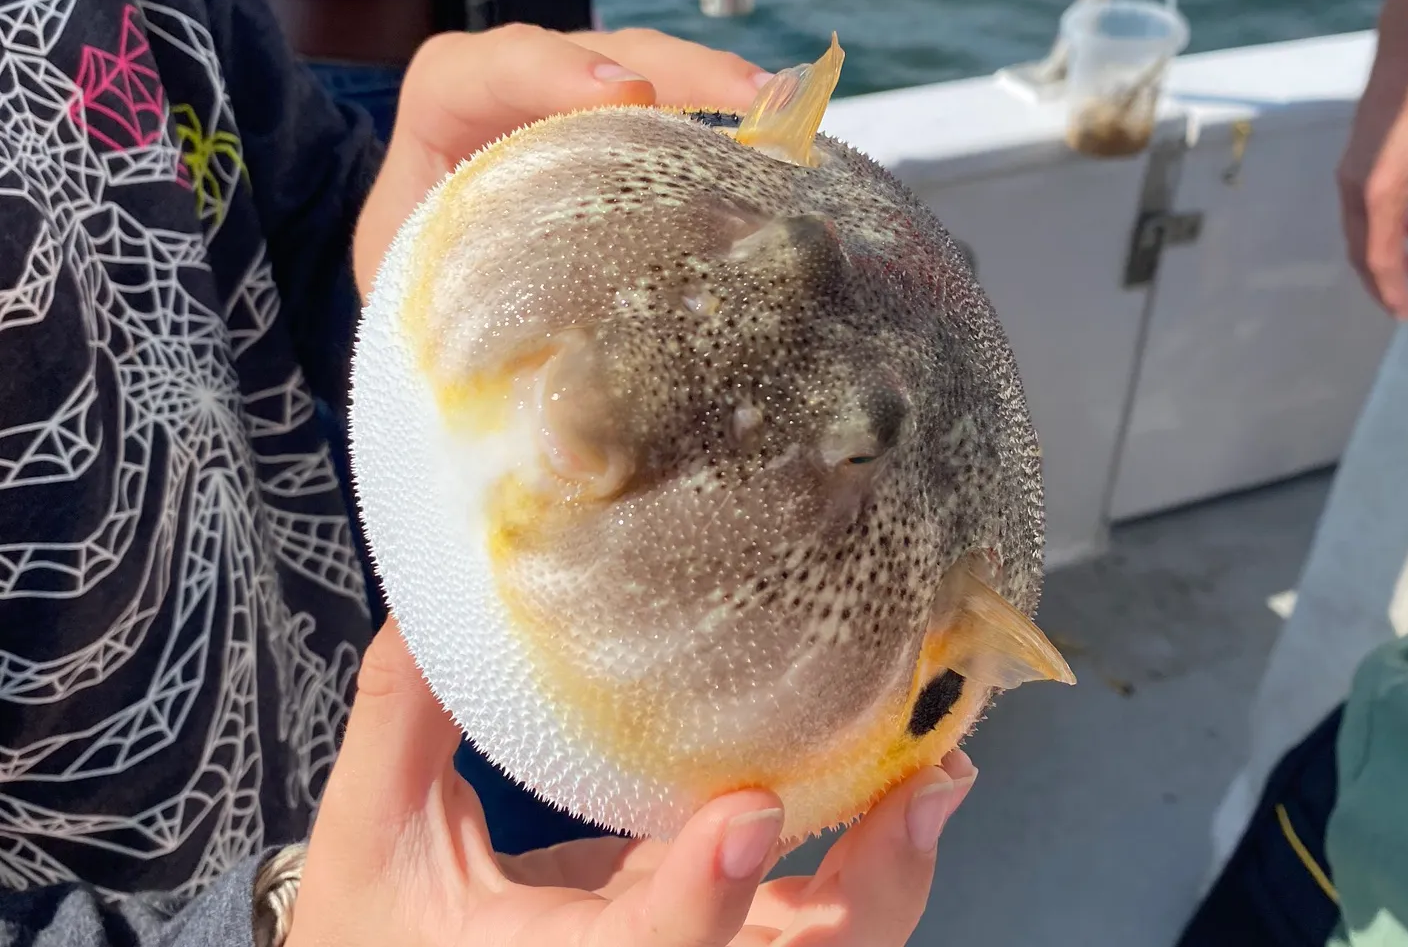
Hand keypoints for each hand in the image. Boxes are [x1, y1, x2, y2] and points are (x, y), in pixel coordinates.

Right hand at [287, 620, 975, 946]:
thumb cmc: (385, 940)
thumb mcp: (373, 842)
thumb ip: (408, 717)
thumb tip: (444, 595)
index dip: (701, 899)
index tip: (746, 811)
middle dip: (871, 892)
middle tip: (926, 785)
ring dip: (888, 874)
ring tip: (934, 775)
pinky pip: (806, 920)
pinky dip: (862, 861)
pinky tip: (893, 789)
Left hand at [352, 26, 773, 296]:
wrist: (437, 321)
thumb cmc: (426, 319)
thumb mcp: (428, 319)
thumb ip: (460, 336)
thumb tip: (561, 430)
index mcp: (436, 132)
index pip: (471, 74)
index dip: (543, 71)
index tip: (623, 96)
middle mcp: (510, 105)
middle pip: (589, 56)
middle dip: (674, 71)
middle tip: (751, 102)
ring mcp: (574, 114)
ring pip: (647, 75)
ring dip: (721, 93)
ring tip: (790, 120)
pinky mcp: (622, 142)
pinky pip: (677, 119)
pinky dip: (731, 132)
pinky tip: (786, 149)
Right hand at [1336, 52, 1407, 318]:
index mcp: (1381, 195)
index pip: (1382, 258)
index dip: (1393, 290)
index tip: (1407, 314)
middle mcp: (1355, 191)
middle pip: (1361, 252)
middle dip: (1381, 282)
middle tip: (1402, 305)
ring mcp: (1349, 177)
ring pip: (1358, 233)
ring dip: (1381, 256)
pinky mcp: (1352, 165)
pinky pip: (1359, 211)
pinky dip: (1379, 230)